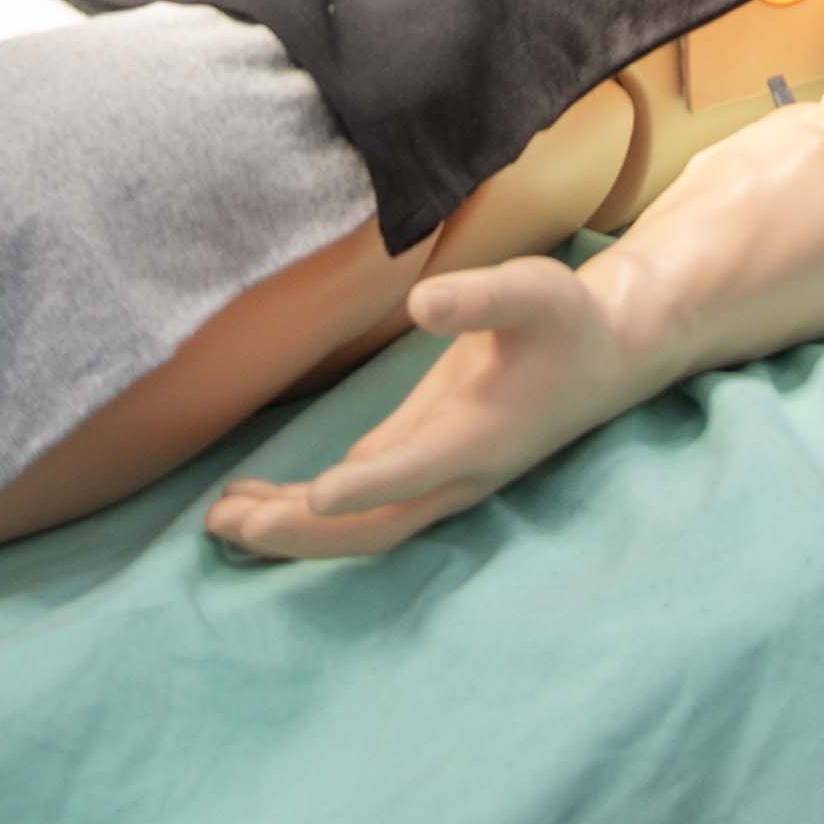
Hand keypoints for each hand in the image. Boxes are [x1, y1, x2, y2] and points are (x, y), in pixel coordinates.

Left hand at [204, 256, 654, 561]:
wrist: (604, 358)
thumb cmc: (567, 321)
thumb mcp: (536, 291)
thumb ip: (481, 296)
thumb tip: (422, 300)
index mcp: (482, 437)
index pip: (416, 470)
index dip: (368, 485)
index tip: (316, 495)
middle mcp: (457, 473)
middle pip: (375, 526)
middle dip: (303, 531)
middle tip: (229, 523)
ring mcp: (437, 475)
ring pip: (361, 523)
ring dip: (292, 527)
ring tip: (218, 520)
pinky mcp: (421, 460)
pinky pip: (360, 501)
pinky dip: (306, 508)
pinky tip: (252, 502)